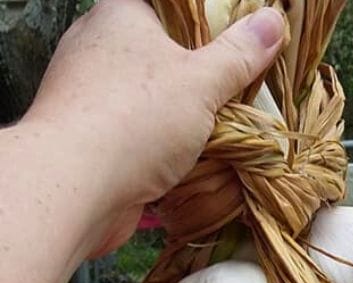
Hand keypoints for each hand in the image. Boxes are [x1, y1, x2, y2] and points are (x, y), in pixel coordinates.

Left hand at [25, 0, 283, 253]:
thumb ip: (237, 55)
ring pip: (146, 100)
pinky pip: (133, 137)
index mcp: (120, 15)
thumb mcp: (200, 82)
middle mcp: (97, 49)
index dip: (205, 22)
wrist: (73, 189)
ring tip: (221, 132)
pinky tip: (188, 165)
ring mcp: (88, 97)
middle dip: (196, 76)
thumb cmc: (135, 120)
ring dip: (180, 120)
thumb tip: (274, 22)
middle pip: (158, 54)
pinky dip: (159, 151)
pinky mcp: (88, 142)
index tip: (237, 42)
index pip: (170, 6)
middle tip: (237, 91)